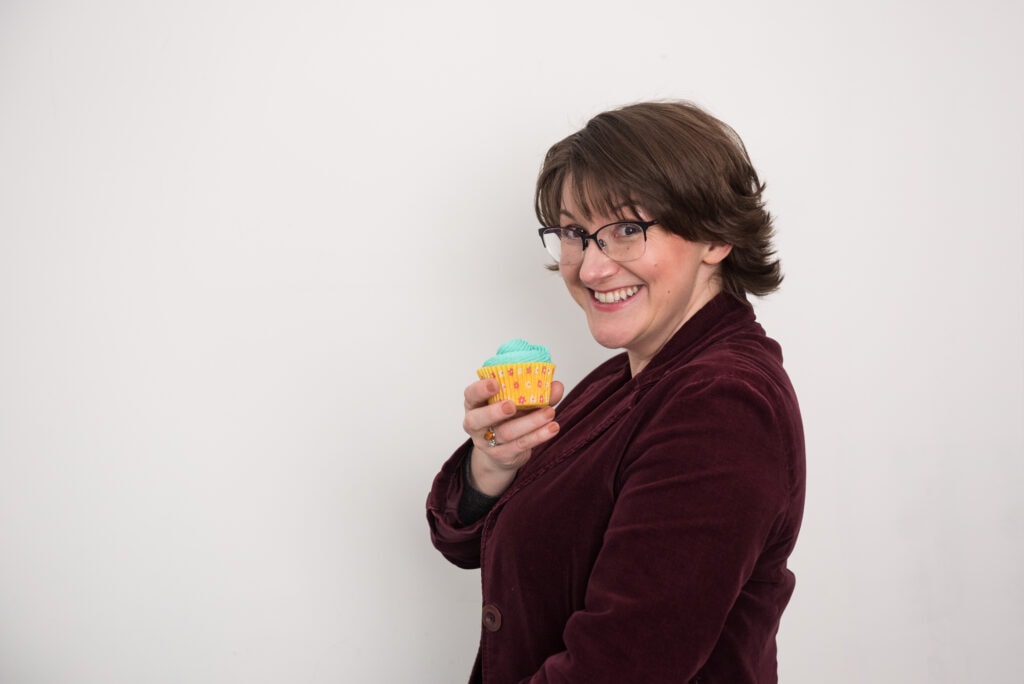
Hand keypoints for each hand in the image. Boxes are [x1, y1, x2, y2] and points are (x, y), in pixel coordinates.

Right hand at [462, 377, 563, 496]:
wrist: (503, 451)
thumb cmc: (508, 418)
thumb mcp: (516, 402)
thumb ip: (535, 393)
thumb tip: (556, 386)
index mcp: (475, 404)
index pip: (470, 395)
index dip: (480, 389)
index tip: (495, 383)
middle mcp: (475, 424)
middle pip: (477, 419)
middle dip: (494, 412)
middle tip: (512, 405)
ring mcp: (487, 443)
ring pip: (505, 433)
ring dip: (529, 422)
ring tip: (549, 412)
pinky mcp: (502, 455)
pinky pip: (520, 445)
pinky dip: (538, 436)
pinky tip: (552, 428)